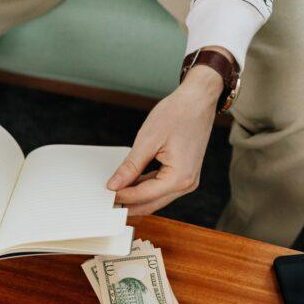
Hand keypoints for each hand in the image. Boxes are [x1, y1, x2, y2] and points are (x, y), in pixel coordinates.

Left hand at [106, 51, 227, 214]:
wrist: (198, 99)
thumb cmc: (178, 114)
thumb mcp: (147, 141)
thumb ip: (130, 168)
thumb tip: (114, 185)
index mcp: (179, 177)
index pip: (143, 195)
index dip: (122, 196)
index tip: (104, 195)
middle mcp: (187, 184)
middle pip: (151, 203)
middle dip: (128, 203)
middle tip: (106, 200)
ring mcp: (188, 180)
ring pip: (156, 198)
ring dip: (136, 197)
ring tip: (115, 192)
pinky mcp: (185, 174)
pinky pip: (162, 188)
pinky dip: (145, 188)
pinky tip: (130, 184)